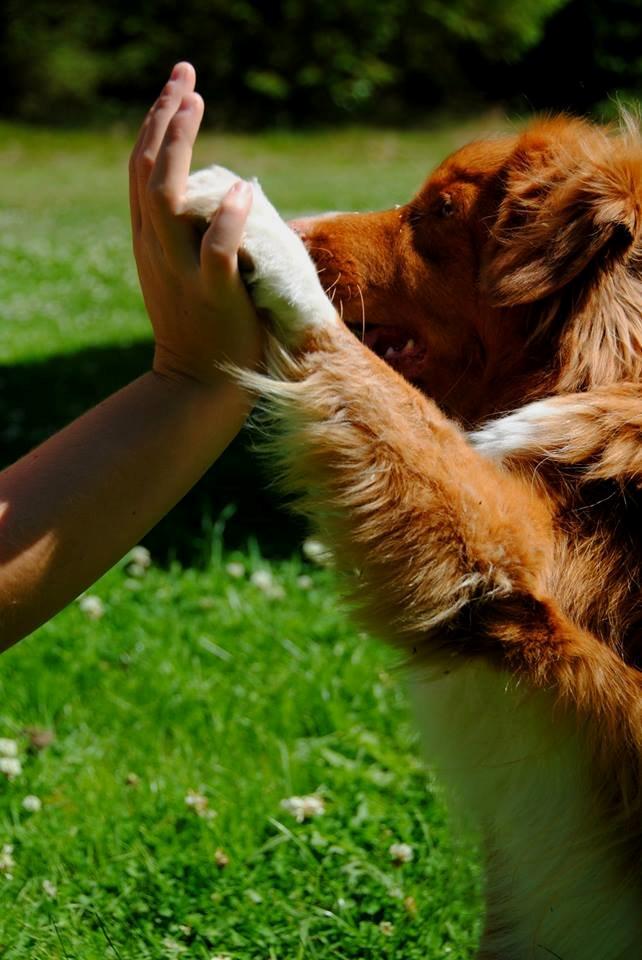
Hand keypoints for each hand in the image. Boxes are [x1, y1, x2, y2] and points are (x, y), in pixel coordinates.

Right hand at [129, 62, 262, 386]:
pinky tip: (244, 188)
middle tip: (186, 77)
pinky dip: (228, 220)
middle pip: (149, 169)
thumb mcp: (181, 270)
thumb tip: (227, 191)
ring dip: (182, 147)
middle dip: (165, 118)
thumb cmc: (200, 326)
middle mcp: (156, 247)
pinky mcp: (213, 295)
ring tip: (197, 105)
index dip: (159, 124)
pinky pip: (217, 252)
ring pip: (170, 198)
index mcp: (150, 239)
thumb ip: (193, 232)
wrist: (197, 383)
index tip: (179, 85)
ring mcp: (181, 270)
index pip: (145, 169)